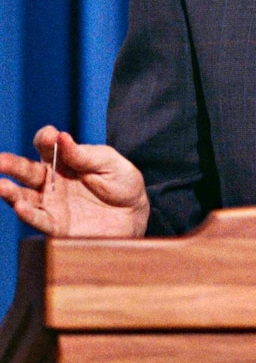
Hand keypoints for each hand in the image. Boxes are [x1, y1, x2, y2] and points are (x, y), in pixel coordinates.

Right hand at [0, 126, 149, 236]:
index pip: (46, 145)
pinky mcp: (57, 225)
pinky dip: (28, 214)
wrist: (136, 215)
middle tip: (0, 161)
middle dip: (11, 164)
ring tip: (1, 186)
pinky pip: (39, 220)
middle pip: (26, 170)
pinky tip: (20, 207)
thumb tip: (61, 137)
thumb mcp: (110, 164)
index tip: (51, 137)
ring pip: (24, 197)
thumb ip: (86, 155)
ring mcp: (52, 203)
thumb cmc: (123, 184)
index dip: (45, 139)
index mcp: (64, 160)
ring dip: (10, 192)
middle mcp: (52, 181)